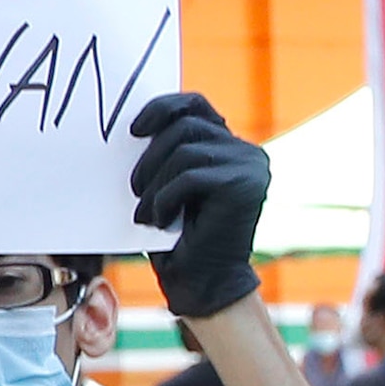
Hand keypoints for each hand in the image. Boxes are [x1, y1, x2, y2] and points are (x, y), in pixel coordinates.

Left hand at [126, 91, 267, 321]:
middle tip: (134, 190)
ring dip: (154, 183)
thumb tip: (134, 124)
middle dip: (149, 156)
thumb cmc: (177, 235)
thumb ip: (167, 152)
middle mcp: (247, 152)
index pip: (195, 104)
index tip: (134, 129)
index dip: (162, 107)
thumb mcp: (169, 185)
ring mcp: (251, 167)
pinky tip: (162, 221)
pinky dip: (165, 198)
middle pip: (184, 126)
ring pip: (184, 151)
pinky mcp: (245, 185)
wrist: (202, 281)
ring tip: (146, 212)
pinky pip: (190, 176)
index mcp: (231, 147)